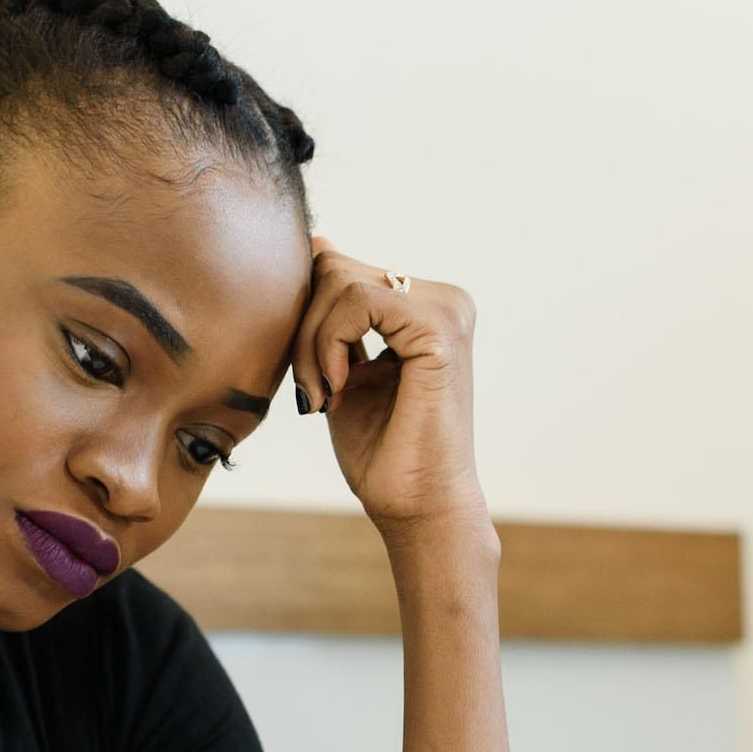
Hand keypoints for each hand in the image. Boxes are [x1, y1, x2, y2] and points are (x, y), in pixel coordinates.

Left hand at [289, 235, 491, 536]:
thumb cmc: (384, 453)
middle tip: (311, 393)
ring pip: (340, 280)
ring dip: (311, 343)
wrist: (418, 508)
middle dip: (304, 331)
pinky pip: (356, 300)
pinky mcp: (439, 328)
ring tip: (322, 397)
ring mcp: (448, 309)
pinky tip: (337, 389)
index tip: (311, 384)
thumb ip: (333, 315)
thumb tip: (319, 244)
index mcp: (427, 306)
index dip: (307, 321)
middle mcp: (446, 299)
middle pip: (336, 270)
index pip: (341, 272)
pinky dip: (329, 345)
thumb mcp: (344, 368)